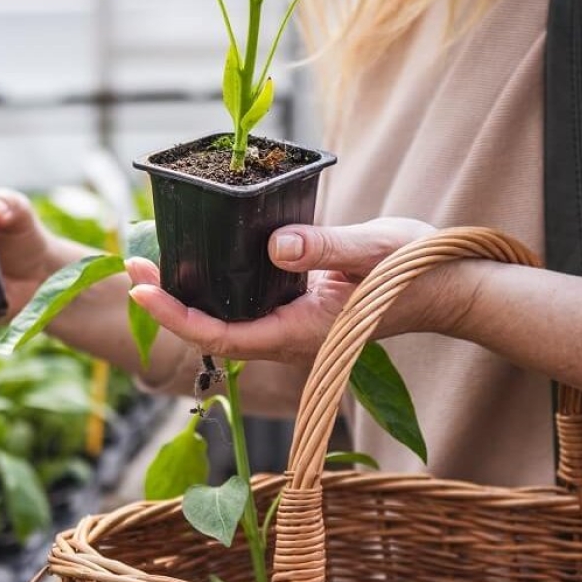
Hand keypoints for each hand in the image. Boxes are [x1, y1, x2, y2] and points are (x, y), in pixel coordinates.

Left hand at [125, 217, 461, 366]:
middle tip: (133, 264)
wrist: (448, 286)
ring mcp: (292, 323)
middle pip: (214, 331)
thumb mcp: (374, 249)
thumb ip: (327, 247)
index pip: (224, 337)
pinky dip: (216, 284)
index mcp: (303, 331)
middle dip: (169, 304)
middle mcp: (290, 335)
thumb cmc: (417, 270)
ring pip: (227, 319)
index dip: (177, 317)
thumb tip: (277, 245)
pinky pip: (246, 303)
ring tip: (151, 259)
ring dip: (187, 295)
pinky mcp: (297, 306)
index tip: (143, 290)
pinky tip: (200, 257)